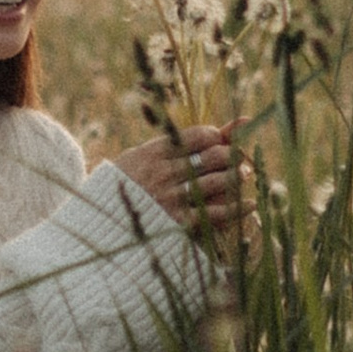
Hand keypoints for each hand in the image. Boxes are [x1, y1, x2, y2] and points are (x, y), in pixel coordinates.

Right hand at [108, 124, 249, 242]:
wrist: (102, 226)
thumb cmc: (125, 186)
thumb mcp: (140, 158)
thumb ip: (175, 144)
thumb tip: (224, 125)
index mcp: (152, 153)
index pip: (198, 136)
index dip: (215, 136)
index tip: (218, 142)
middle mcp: (163, 173)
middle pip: (213, 156)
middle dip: (232, 155)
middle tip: (239, 160)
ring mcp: (171, 198)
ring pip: (218, 181)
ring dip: (237, 177)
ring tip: (243, 176)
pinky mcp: (179, 223)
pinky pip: (217, 213)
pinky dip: (238, 208)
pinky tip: (250, 204)